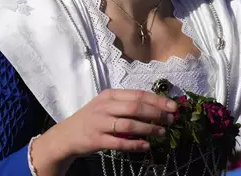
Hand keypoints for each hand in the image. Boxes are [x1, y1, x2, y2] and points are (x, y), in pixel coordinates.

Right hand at [30, 89, 177, 173]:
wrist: (67, 135)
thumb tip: (156, 108)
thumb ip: (126, 104)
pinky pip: (120, 142)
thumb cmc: (92, 119)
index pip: (138, 94)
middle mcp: (105, 106)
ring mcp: (100, 123)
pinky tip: (146, 146)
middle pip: (135, 107)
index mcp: (110, 95)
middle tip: (171, 120)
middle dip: (156, 113)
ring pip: (129, 124)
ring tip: (162, 133)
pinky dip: (135, 144)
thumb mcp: (106, 105)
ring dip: (149, 129)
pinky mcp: (97, 139)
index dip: (157, 100)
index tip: (173, 106)